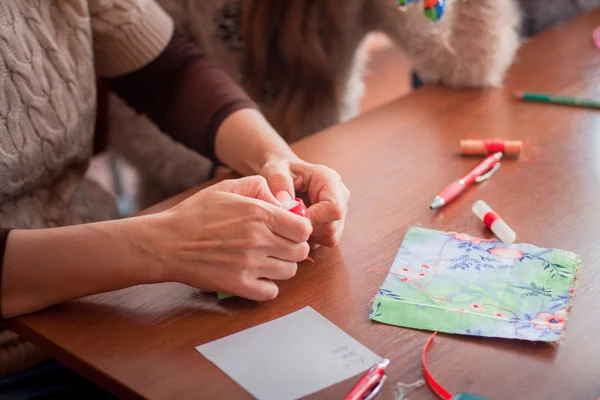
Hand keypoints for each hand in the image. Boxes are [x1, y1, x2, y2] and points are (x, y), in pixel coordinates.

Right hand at [152, 176, 311, 299]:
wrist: (166, 243)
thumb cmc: (195, 214)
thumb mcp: (226, 188)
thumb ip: (258, 186)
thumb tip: (282, 201)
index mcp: (258, 214)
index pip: (303, 228)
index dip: (300, 228)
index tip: (290, 229)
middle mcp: (258, 240)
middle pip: (300, 251)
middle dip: (293, 247)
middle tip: (279, 244)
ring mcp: (249, 265)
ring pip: (289, 272)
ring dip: (282, 266)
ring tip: (266, 259)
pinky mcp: (238, 285)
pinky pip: (271, 292)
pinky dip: (268, 286)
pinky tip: (257, 276)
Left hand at [261, 158, 349, 246]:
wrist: (286, 174)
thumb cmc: (282, 170)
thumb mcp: (275, 169)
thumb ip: (279, 182)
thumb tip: (285, 203)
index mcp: (329, 180)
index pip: (334, 208)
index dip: (314, 219)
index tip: (293, 218)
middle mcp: (340, 197)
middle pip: (333, 227)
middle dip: (309, 230)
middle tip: (288, 222)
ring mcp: (340, 212)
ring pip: (331, 237)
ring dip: (309, 236)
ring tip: (292, 224)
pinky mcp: (334, 225)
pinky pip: (326, 242)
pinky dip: (310, 240)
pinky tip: (297, 229)